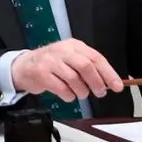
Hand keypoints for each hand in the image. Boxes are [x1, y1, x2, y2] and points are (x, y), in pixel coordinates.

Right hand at [9, 39, 123, 103]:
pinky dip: (68, 96)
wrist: (24, 66)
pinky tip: (68, 95)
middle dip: (96, 82)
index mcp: (74, 46)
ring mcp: (51, 61)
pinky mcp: (41, 73)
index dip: (108, 73)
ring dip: (82, 91)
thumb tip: (108, 82)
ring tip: (81, 94)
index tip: (117, 86)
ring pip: (74, 78)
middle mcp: (62, 50)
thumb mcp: (71, 59)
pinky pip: (61, 88)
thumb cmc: (52, 65)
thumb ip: (88, 67)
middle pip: (86, 66)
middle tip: (100, 93)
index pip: (96, 58)